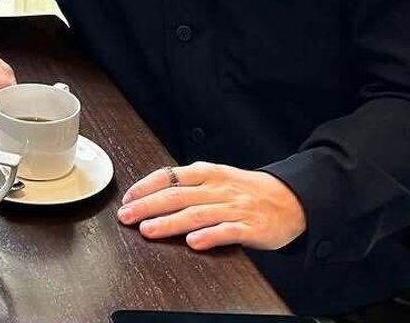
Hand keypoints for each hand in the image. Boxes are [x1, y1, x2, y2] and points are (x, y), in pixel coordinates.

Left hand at [117, 161, 306, 250]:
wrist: (292, 199)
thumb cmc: (247, 190)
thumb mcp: (216, 178)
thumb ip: (188, 185)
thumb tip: (151, 195)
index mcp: (207, 173)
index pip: (170, 176)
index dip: (146, 187)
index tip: (127, 198)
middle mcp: (218, 188)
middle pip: (177, 196)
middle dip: (147, 206)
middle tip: (126, 216)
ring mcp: (234, 208)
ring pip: (196, 214)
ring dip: (169, 223)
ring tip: (147, 230)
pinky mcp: (250, 227)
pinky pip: (227, 231)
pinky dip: (208, 236)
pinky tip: (192, 243)